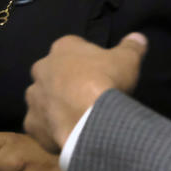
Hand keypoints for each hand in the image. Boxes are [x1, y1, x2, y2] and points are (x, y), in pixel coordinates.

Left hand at [24, 32, 147, 151]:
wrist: (91, 120)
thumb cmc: (107, 81)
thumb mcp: (128, 59)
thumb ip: (131, 46)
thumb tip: (138, 37)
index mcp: (63, 48)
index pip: (72, 46)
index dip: (86, 58)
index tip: (98, 69)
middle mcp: (42, 69)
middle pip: (52, 71)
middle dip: (65, 79)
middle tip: (86, 92)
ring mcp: (34, 98)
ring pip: (43, 98)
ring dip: (55, 104)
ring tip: (76, 114)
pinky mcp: (32, 124)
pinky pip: (41, 124)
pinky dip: (51, 128)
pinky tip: (67, 132)